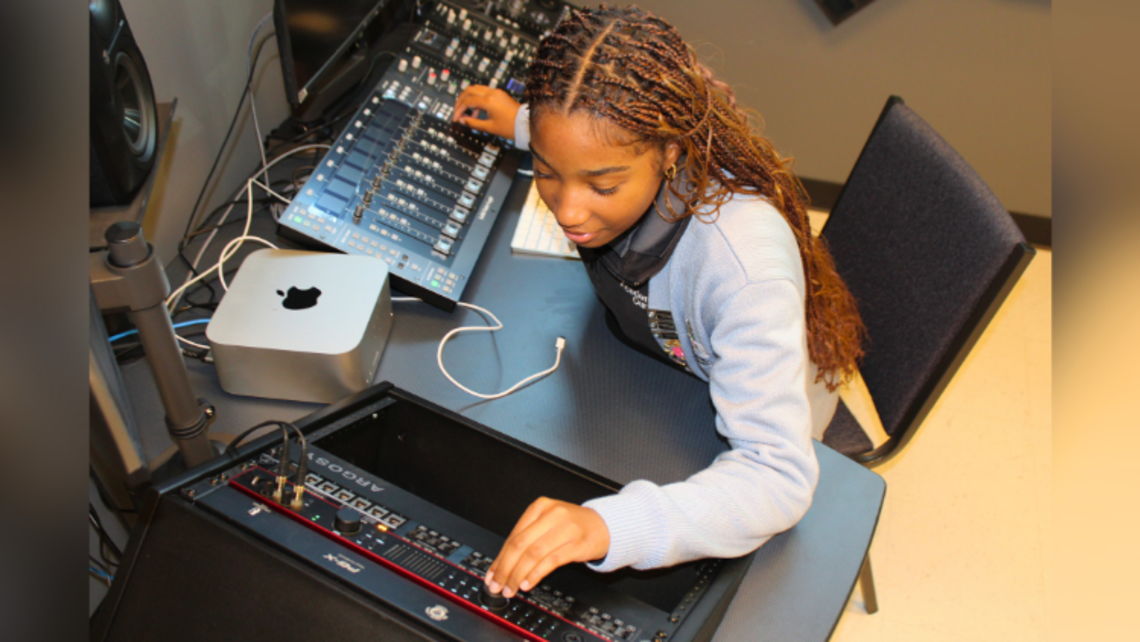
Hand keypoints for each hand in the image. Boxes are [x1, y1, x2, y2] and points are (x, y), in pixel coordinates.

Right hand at [452, 85, 520, 139]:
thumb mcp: (489, 127)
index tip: (456, 118)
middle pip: (469, 90)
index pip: (467, 101)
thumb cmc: (510, 126)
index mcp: (488, 101)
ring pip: (476, 89)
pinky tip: (476, 111)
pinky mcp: (499, 94)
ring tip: (467, 112)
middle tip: (457, 110)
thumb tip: (462, 120)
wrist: (525, 124)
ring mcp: (496, 92)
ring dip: (468, 98)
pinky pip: (483, 92)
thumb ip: (473, 123)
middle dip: (461, 100)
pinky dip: (476, 99)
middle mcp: (492, 93)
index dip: (459, 110)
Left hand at [485, 497, 609, 597]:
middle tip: (498, 585)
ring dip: (518, 575)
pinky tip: (528, 583)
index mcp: (539, 507)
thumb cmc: (573, 526)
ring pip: (533, 554)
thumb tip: (502, 565)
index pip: (513, 536)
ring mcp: (565, 528)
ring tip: (512, 588)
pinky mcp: (576, 544)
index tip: (492, 575)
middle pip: (520, 545)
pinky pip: (550, 561)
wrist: (604, 525)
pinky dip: (536, 574)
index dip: (500, 559)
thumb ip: (527, 539)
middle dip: (505, 569)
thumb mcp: (548, 523)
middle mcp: (551, 514)